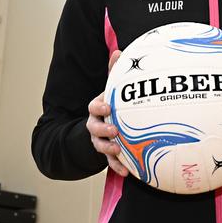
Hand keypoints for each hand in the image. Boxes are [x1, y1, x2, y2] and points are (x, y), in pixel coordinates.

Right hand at [86, 50, 128, 176]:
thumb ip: (114, 72)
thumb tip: (119, 50)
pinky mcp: (107, 154)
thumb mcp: (111, 89)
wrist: (100, 130)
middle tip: (115, 130)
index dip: (98, 106)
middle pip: (94, 127)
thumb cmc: (110, 105)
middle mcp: (96, 125)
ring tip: (119, 151)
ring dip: (108, 149)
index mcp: (97, 109)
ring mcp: (100, 140)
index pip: (93, 106)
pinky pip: (111, 162)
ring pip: (100, 146)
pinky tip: (128, 171)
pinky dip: (118, 166)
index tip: (107, 106)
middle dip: (103, 129)